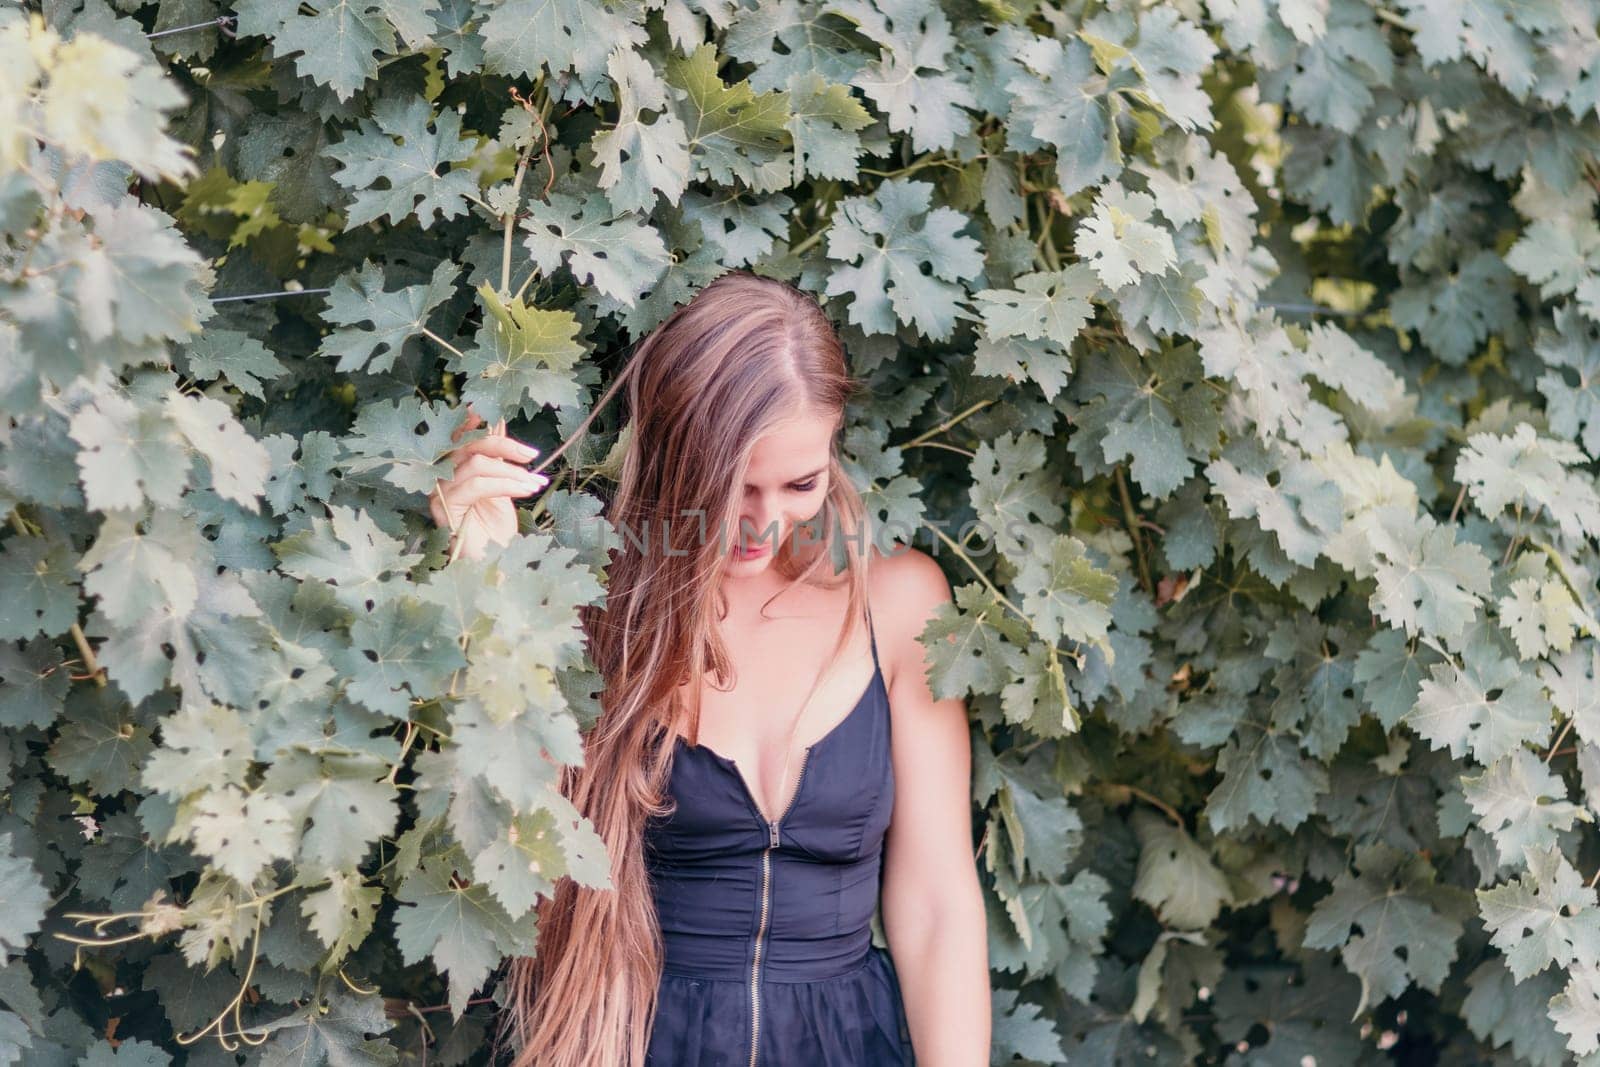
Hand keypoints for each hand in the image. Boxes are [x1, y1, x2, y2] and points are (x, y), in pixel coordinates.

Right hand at [430, 403, 549, 561]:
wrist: (495, 562)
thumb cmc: (496, 529)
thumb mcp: (502, 485)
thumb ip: (497, 456)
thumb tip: (499, 420)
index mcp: (453, 467)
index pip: (458, 435)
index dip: (473, 420)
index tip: (497, 411)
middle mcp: (441, 476)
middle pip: (468, 444)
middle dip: (504, 444)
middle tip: (532, 454)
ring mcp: (439, 491)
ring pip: (476, 464)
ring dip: (512, 472)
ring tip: (534, 484)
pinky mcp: (445, 507)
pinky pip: (477, 484)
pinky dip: (506, 484)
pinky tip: (526, 491)